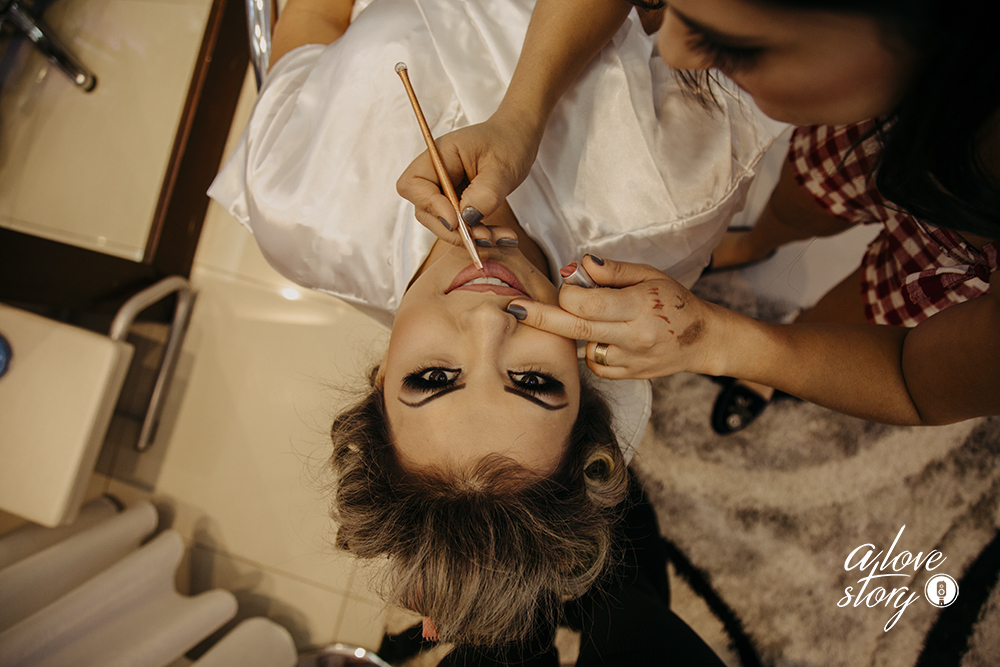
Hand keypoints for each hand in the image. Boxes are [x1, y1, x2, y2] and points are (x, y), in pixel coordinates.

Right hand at [396, 110, 543, 244]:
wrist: (517, 140)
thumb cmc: (508, 144)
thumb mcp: (502, 168)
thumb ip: (485, 193)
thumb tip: (467, 219)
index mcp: (439, 155)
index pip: (414, 184)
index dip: (430, 205)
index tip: (456, 220)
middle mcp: (435, 174)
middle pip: (425, 211)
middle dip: (453, 229)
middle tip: (484, 236)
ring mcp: (443, 191)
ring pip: (443, 224)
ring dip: (469, 236)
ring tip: (501, 236)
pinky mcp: (455, 204)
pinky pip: (459, 226)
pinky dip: (477, 234)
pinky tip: (501, 236)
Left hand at [507, 256, 721, 379]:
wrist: (703, 339)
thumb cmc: (674, 301)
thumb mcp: (649, 274)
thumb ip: (612, 270)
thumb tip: (579, 266)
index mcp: (639, 307)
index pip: (588, 304)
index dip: (567, 292)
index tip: (565, 282)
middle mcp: (633, 337)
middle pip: (575, 328)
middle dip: (541, 317)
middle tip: (514, 308)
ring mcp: (629, 360)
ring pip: (583, 347)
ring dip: (574, 331)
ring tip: (589, 316)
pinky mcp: (626, 376)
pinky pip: (594, 365)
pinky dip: (590, 349)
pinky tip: (603, 337)